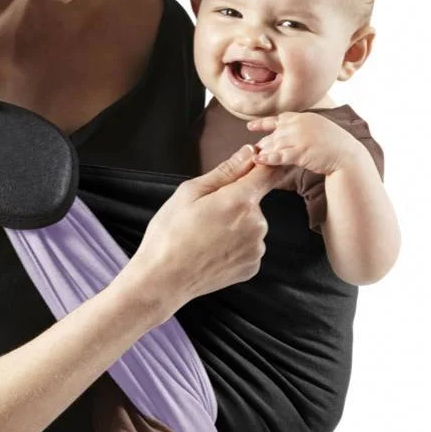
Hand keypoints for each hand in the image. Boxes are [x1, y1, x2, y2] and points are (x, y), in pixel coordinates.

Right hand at [126, 144, 281, 316]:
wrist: (163, 279)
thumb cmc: (170, 233)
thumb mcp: (190, 192)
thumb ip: (226, 171)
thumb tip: (249, 152)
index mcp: (240, 201)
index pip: (267, 172)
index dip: (259, 166)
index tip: (248, 166)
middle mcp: (257, 224)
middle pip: (254, 201)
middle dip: (235, 202)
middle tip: (204, 214)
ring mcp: (256, 248)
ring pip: (251, 225)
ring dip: (235, 225)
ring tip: (204, 236)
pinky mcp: (252, 266)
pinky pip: (248, 246)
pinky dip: (234, 246)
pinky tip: (211, 250)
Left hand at [247, 111, 365, 176]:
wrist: (348, 156)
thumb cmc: (336, 145)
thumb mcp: (319, 127)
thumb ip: (304, 126)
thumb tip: (290, 129)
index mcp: (304, 117)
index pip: (279, 118)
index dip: (263, 123)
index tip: (250, 127)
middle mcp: (299, 124)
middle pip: (274, 133)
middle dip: (264, 143)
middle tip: (254, 151)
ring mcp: (298, 137)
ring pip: (274, 144)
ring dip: (264, 151)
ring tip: (255, 157)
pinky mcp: (299, 152)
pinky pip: (278, 155)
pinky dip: (267, 158)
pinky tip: (259, 161)